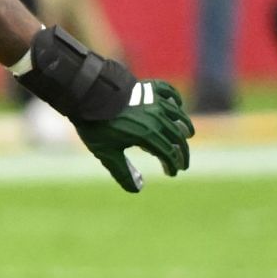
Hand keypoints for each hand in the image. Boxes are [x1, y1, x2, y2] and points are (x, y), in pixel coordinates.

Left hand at [72, 79, 193, 192]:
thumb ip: (123, 172)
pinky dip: (175, 99)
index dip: (172, 165)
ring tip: (188, 135)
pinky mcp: (149, 88)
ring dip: (184, 126)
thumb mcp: (107, 153)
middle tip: (183, 162)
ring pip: (177, 115)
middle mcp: (157, 118)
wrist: (88, 96)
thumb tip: (138, 189)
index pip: (168, 153)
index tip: (172, 173)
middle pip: (176, 137)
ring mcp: (154, 101)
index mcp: (148, 135)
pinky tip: (177, 105)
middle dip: (181, 152)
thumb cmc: (97, 126)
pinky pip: (169, 92)